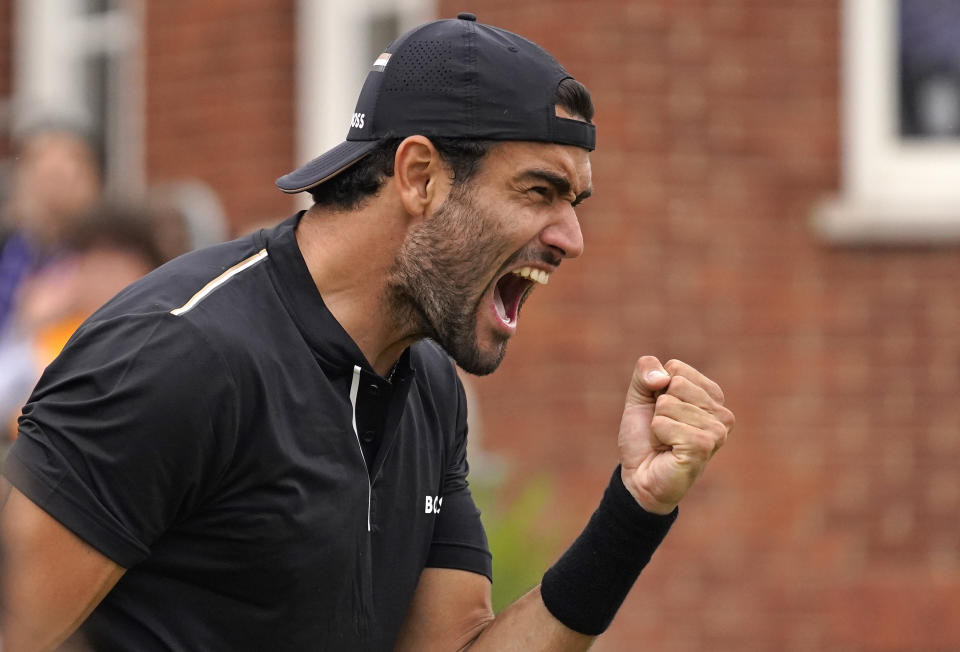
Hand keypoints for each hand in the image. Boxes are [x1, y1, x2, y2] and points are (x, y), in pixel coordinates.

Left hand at [617, 356, 733, 513]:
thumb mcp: (639, 396)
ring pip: (668, 403)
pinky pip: (664, 423)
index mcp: (711, 396)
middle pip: (675, 383)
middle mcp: (721, 412)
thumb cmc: (645, 437)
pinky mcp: (704, 446)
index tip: (662, 412)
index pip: (676, 368)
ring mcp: (717, 431)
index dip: (657, 390)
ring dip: (657, 423)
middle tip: (664, 430)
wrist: (640, 476)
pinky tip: (667, 449)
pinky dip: (657, 434)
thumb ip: (646, 371)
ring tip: (666, 441)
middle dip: (658, 407)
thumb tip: (663, 377)